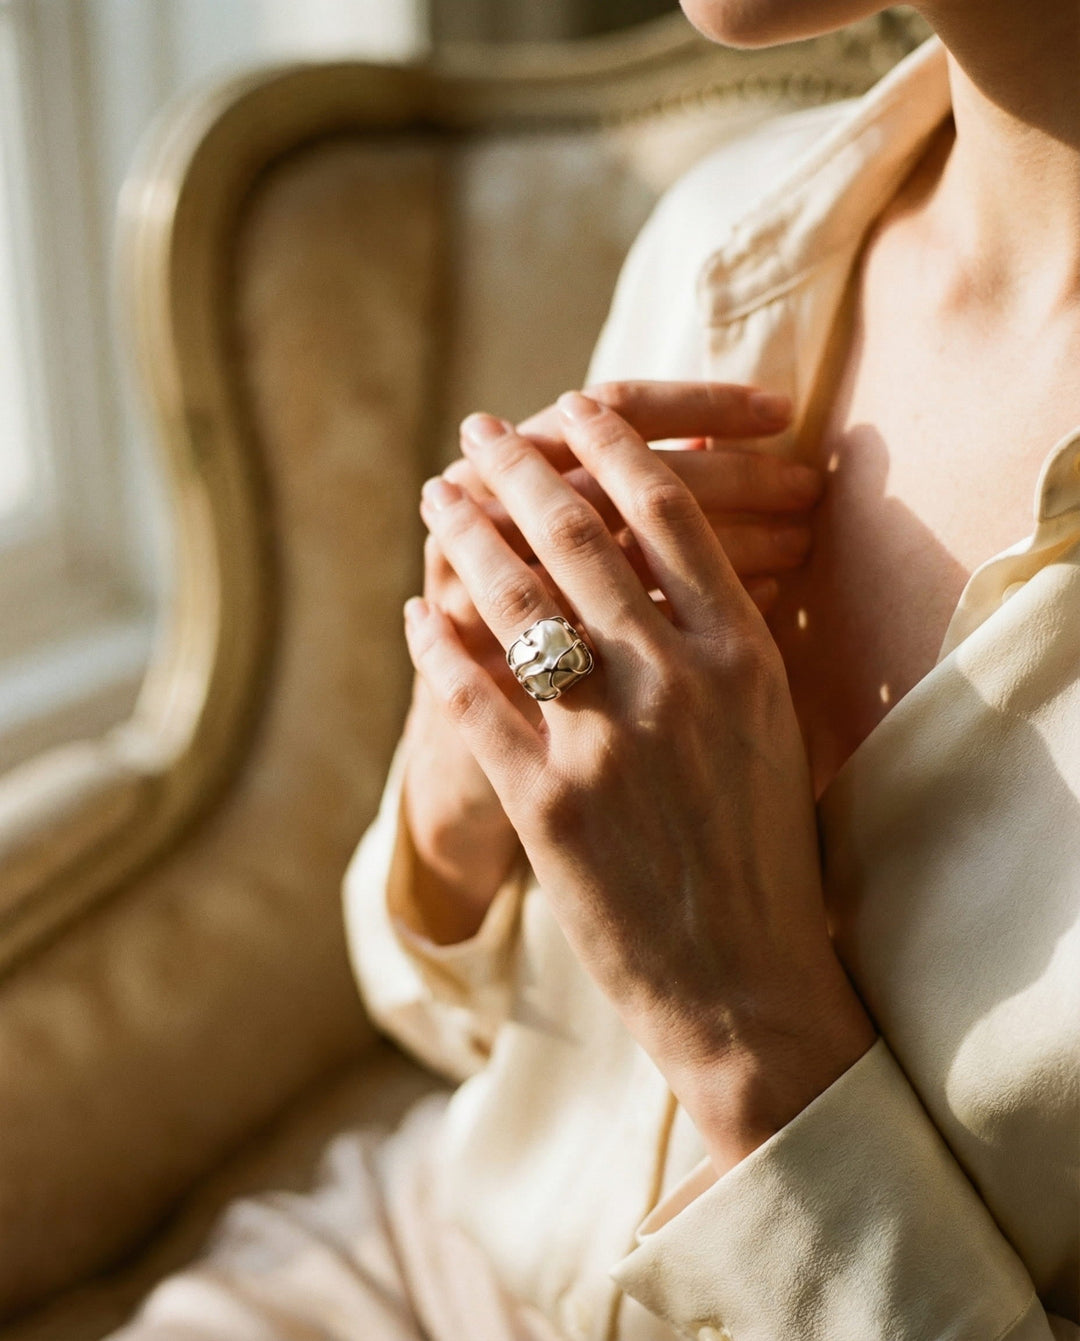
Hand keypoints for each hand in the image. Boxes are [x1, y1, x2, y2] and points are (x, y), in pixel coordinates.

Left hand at [404, 381, 822, 944]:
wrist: (747, 983)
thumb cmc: (767, 854)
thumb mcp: (772, 727)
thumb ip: (724, 638)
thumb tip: (667, 557)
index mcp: (744, 657)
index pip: (668, 513)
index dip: (612, 445)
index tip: (573, 405)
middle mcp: (678, 682)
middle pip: (581, 536)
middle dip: (518, 467)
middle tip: (479, 431)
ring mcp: (608, 741)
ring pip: (517, 601)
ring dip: (464, 532)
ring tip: (435, 493)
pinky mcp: (546, 802)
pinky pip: (471, 696)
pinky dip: (435, 642)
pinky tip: (414, 608)